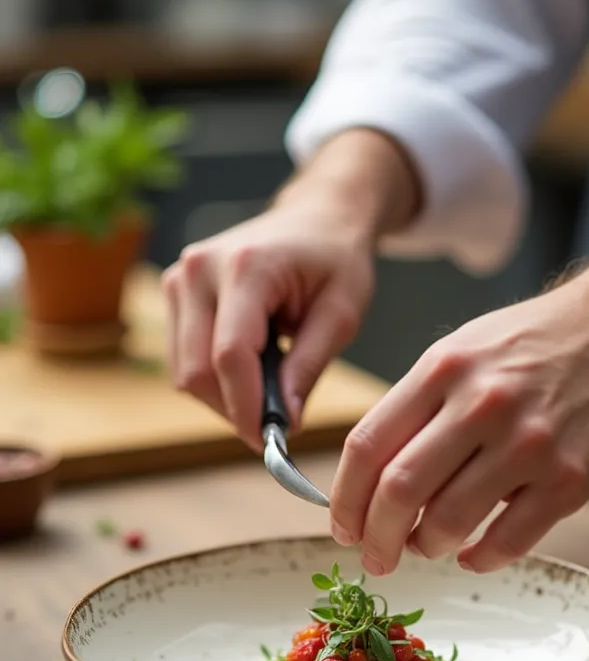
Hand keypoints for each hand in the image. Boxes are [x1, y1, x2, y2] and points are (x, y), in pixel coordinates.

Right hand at [162, 129, 419, 448]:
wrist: (315, 217)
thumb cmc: (335, 259)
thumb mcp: (342, 313)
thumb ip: (309, 366)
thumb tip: (283, 421)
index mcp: (247, 267)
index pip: (231, 354)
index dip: (247, 407)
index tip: (271, 442)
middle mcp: (200, 269)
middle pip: (197, 371)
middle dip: (236, 409)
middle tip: (277, 424)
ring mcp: (179, 279)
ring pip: (184, 372)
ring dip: (224, 397)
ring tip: (271, 385)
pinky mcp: (174, 292)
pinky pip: (183, 359)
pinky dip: (215, 379)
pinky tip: (252, 366)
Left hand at [330, 257, 588, 573]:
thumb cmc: (532, 345)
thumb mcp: (462, 352)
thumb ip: (415, 408)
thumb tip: (369, 481)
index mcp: (442, 369)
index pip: (366, 448)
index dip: (344, 501)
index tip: (343, 527)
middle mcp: (481, 404)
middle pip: (398, 491)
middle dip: (376, 539)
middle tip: (375, 558)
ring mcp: (528, 444)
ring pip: (448, 522)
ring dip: (426, 547)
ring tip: (427, 546)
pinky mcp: (569, 479)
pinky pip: (508, 541)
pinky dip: (478, 559)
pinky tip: (471, 554)